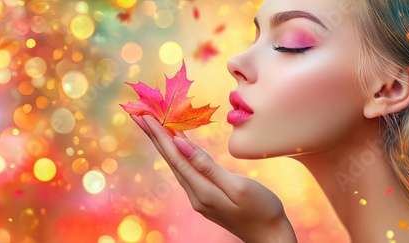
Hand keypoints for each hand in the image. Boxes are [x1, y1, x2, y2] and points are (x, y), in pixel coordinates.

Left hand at [130, 115, 296, 242]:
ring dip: (163, 143)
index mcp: (202, 191)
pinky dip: (178, 153)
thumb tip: (181, 144)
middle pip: (170, 159)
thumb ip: (207, 166)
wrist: (270, 236)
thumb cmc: (261, 210)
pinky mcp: (206, 197)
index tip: (145, 115)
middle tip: (139, 114)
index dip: (160, 134)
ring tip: (153, 124)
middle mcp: (195, 195)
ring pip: (176, 164)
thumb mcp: (237, 186)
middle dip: (154, 136)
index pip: (174, 156)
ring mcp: (199, 197)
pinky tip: (177, 144)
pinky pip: (186, 170)